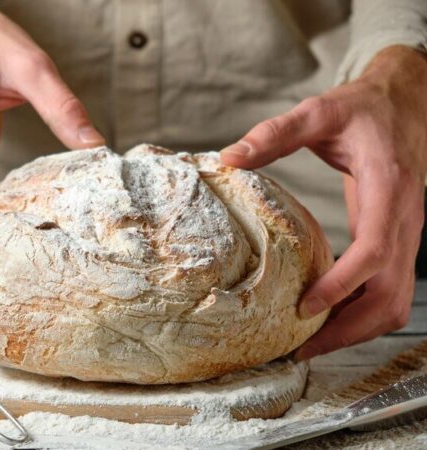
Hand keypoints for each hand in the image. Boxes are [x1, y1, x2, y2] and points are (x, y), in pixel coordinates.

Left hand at [220, 46, 426, 358]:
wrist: (406, 104)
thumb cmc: (363, 110)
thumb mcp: (319, 112)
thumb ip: (275, 134)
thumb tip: (229, 157)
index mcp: (389, 189)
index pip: (375, 250)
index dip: (343, 284)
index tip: (305, 307)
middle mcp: (405, 220)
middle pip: (391, 294)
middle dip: (349, 328)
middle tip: (299, 348)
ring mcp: (406, 235)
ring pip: (396, 302)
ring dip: (358, 330)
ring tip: (308, 345)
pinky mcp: (397, 242)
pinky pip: (389, 291)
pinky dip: (362, 314)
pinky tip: (326, 319)